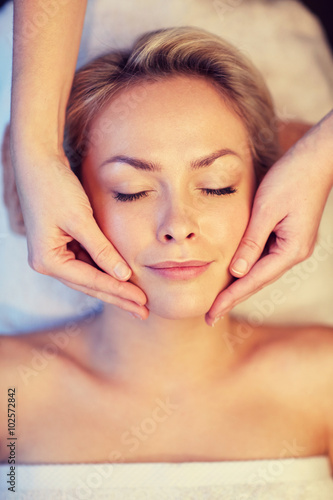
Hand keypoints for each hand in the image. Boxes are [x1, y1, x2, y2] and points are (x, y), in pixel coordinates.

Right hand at [3, 127, 147, 318]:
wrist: (38, 162)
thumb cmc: (55, 187)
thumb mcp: (81, 220)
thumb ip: (102, 250)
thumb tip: (123, 276)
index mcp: (48, 260)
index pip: (91, 281)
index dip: (118, 292)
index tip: (142, 301)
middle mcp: (48, 262)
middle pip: (90, 285)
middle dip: (118, 298)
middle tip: (143, 312)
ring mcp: (55, 254)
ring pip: (90, 277)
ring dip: (113, 287)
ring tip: (137, 301)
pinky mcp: (63, 245)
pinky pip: (88, 263)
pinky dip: (106, 270)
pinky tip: (123, 280)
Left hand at [205, 120, 331, 324]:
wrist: (316, 159)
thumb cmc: (292, 178)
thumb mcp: (266, 210)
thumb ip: (250, 242)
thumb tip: (237, 272)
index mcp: (291, 250)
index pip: (253, 281)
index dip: (230, 298)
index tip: (211, 314)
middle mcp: (294, 253)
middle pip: (258, 281)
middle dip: (232, 298)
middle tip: (210, 316)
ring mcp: (292, 245)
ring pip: (261, 271)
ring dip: (240, 286)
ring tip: (218, 301)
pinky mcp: (288, 236)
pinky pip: (264, 257)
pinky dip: (247, 267)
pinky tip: (234, 274)